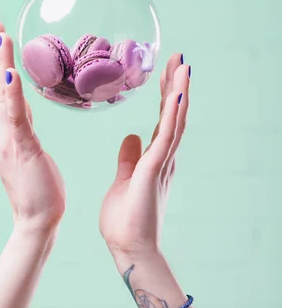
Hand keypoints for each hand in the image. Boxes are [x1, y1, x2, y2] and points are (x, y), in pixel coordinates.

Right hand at [0, 20, 65, 233]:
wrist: (38, 218)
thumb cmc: (36, 183)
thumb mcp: (26, 144)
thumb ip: (21, 121)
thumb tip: (20, 98)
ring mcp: (6, 139)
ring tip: (0, 36)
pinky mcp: (22, 147)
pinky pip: (16, 116)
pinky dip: (11, 93)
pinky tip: (11, 72)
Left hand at [99, 53, 189, 259]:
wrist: (129, 250)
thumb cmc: (125, 220)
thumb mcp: (124, 180)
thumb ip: (129, 158)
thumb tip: (131, 137)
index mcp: (155, 159)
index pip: (163, 120)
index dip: (166, 95)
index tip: (167, 71)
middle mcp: (164, 158)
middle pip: (173, 115)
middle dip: (176, 85)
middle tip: (179, 58)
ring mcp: (162, 163)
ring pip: (174, 121)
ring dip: (179, 93)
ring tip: (184, 66)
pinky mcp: (155, 170)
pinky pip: (166, 138)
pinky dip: (172, 115)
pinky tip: (176, 95)